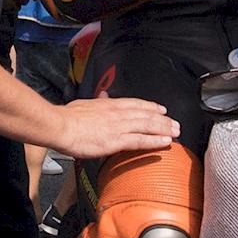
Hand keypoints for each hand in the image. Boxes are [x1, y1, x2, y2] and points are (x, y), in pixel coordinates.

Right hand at [56, 96, 178, 158]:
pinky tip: (166, 142)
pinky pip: (141, 140)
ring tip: (176, 133)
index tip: (162, 109)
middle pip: (147, 114)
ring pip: (148, 126)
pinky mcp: (117, 141)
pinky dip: (155, 141)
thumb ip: (97, 100)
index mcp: (109, 104)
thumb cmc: (67, 117)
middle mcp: (118, 113)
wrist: (60, 126)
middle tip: (176, 123)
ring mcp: (119, 127)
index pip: (136, 103)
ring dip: (165, 129)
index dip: (151, 106)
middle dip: (164, 119)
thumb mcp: (85, 103)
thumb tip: (102, 95)